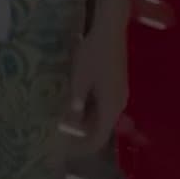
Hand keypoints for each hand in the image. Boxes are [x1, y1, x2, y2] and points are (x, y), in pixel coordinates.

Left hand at [64, 22, 127, 152]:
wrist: (110, 30)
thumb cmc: (93, 54)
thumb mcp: (79, 80)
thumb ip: (75, 104)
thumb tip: (68, 125)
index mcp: (110, 107)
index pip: (98, 139)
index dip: (82, 147)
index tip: (65, 148)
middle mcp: (119, 104)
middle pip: (101, 128)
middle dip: (81, 132)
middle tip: (60, 130)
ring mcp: (120, 93)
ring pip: (102, 115)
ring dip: (84, 118)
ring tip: (63, 114)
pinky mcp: (117, 83)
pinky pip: (104, 104)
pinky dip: (90, 107)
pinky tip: (75, 98)